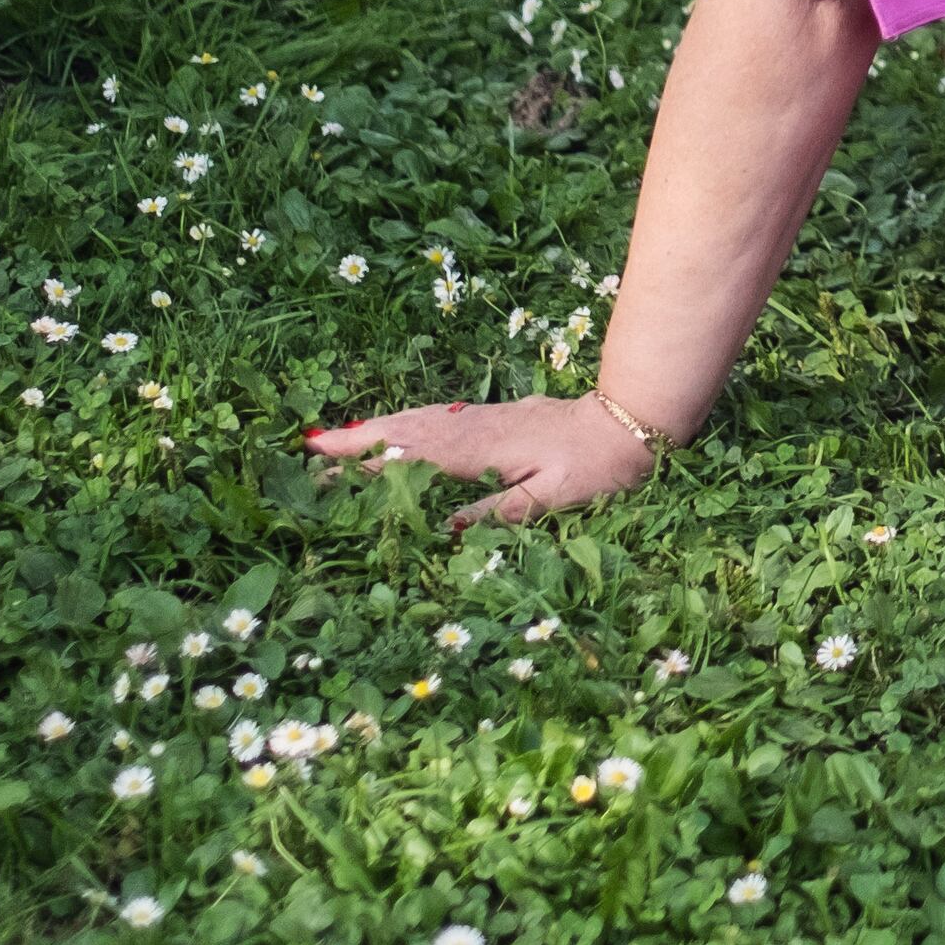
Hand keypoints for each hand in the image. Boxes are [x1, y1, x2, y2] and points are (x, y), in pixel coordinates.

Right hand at [305, 394, 657, 528]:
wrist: (632, 422)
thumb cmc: (597, 469)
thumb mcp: (553, 499)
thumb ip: (500, 512)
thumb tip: (447, 528)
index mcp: (483, 450)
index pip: (414, 457)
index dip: (370, 463)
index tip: (326, 465)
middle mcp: (478, 427)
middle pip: (408, 430)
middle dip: (360, 439)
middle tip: (312, 446)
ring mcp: (486, 417)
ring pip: (422, 419)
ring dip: (380, 426)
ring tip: (339, 437)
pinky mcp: (497, 416)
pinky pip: (441, 416)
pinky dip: (410, 420)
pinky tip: (400, 427)